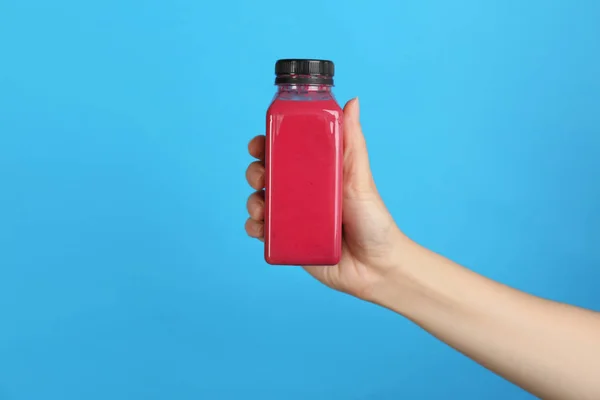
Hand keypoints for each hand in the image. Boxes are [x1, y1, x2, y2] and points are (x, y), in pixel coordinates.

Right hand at [245, 98, 406, 299]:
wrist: (377, 267)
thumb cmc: (373, 219)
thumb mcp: (360, 177)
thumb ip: (353, 141)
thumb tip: (352, 102)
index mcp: (315, 173)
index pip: (284, 153)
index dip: (266, 145)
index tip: (259, 143)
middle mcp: (300, 193)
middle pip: (265, 175)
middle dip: (255, 172)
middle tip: (262, 177)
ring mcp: (293, 218)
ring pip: (259, 201)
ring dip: (252, 200)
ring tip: (263, 208)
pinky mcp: (288, 242)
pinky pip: (262, 232)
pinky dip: (254, 227)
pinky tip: (261, 227)